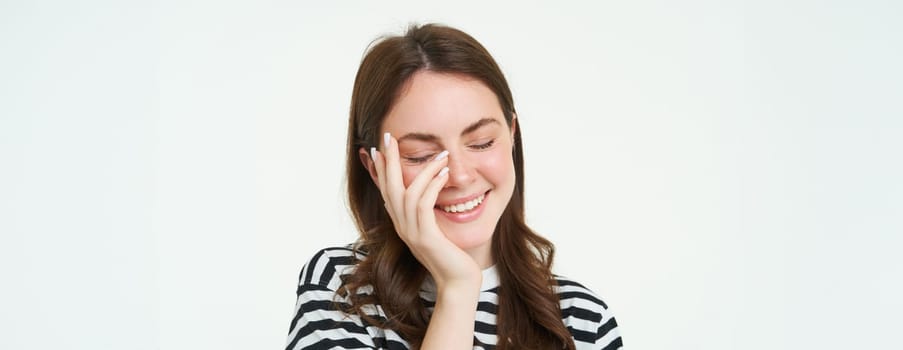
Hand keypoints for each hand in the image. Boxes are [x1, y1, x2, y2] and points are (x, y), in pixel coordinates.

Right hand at [370, 132, 481, 290]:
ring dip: (424, 170)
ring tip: (440, 155)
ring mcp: (411, 233)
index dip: (381, 169)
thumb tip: (427, 192)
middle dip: (389, 161)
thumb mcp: (436, 229)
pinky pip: (423, 205)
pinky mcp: (425, 238)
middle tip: (389, 137)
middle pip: (388, 187)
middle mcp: (401, 226)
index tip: (379, 148)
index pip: (386, 190)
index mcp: (402, 223)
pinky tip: (444, 173)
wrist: (458, 283)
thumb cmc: (452, 255)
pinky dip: (432, 186)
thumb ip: (428, 212)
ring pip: (407, 193)